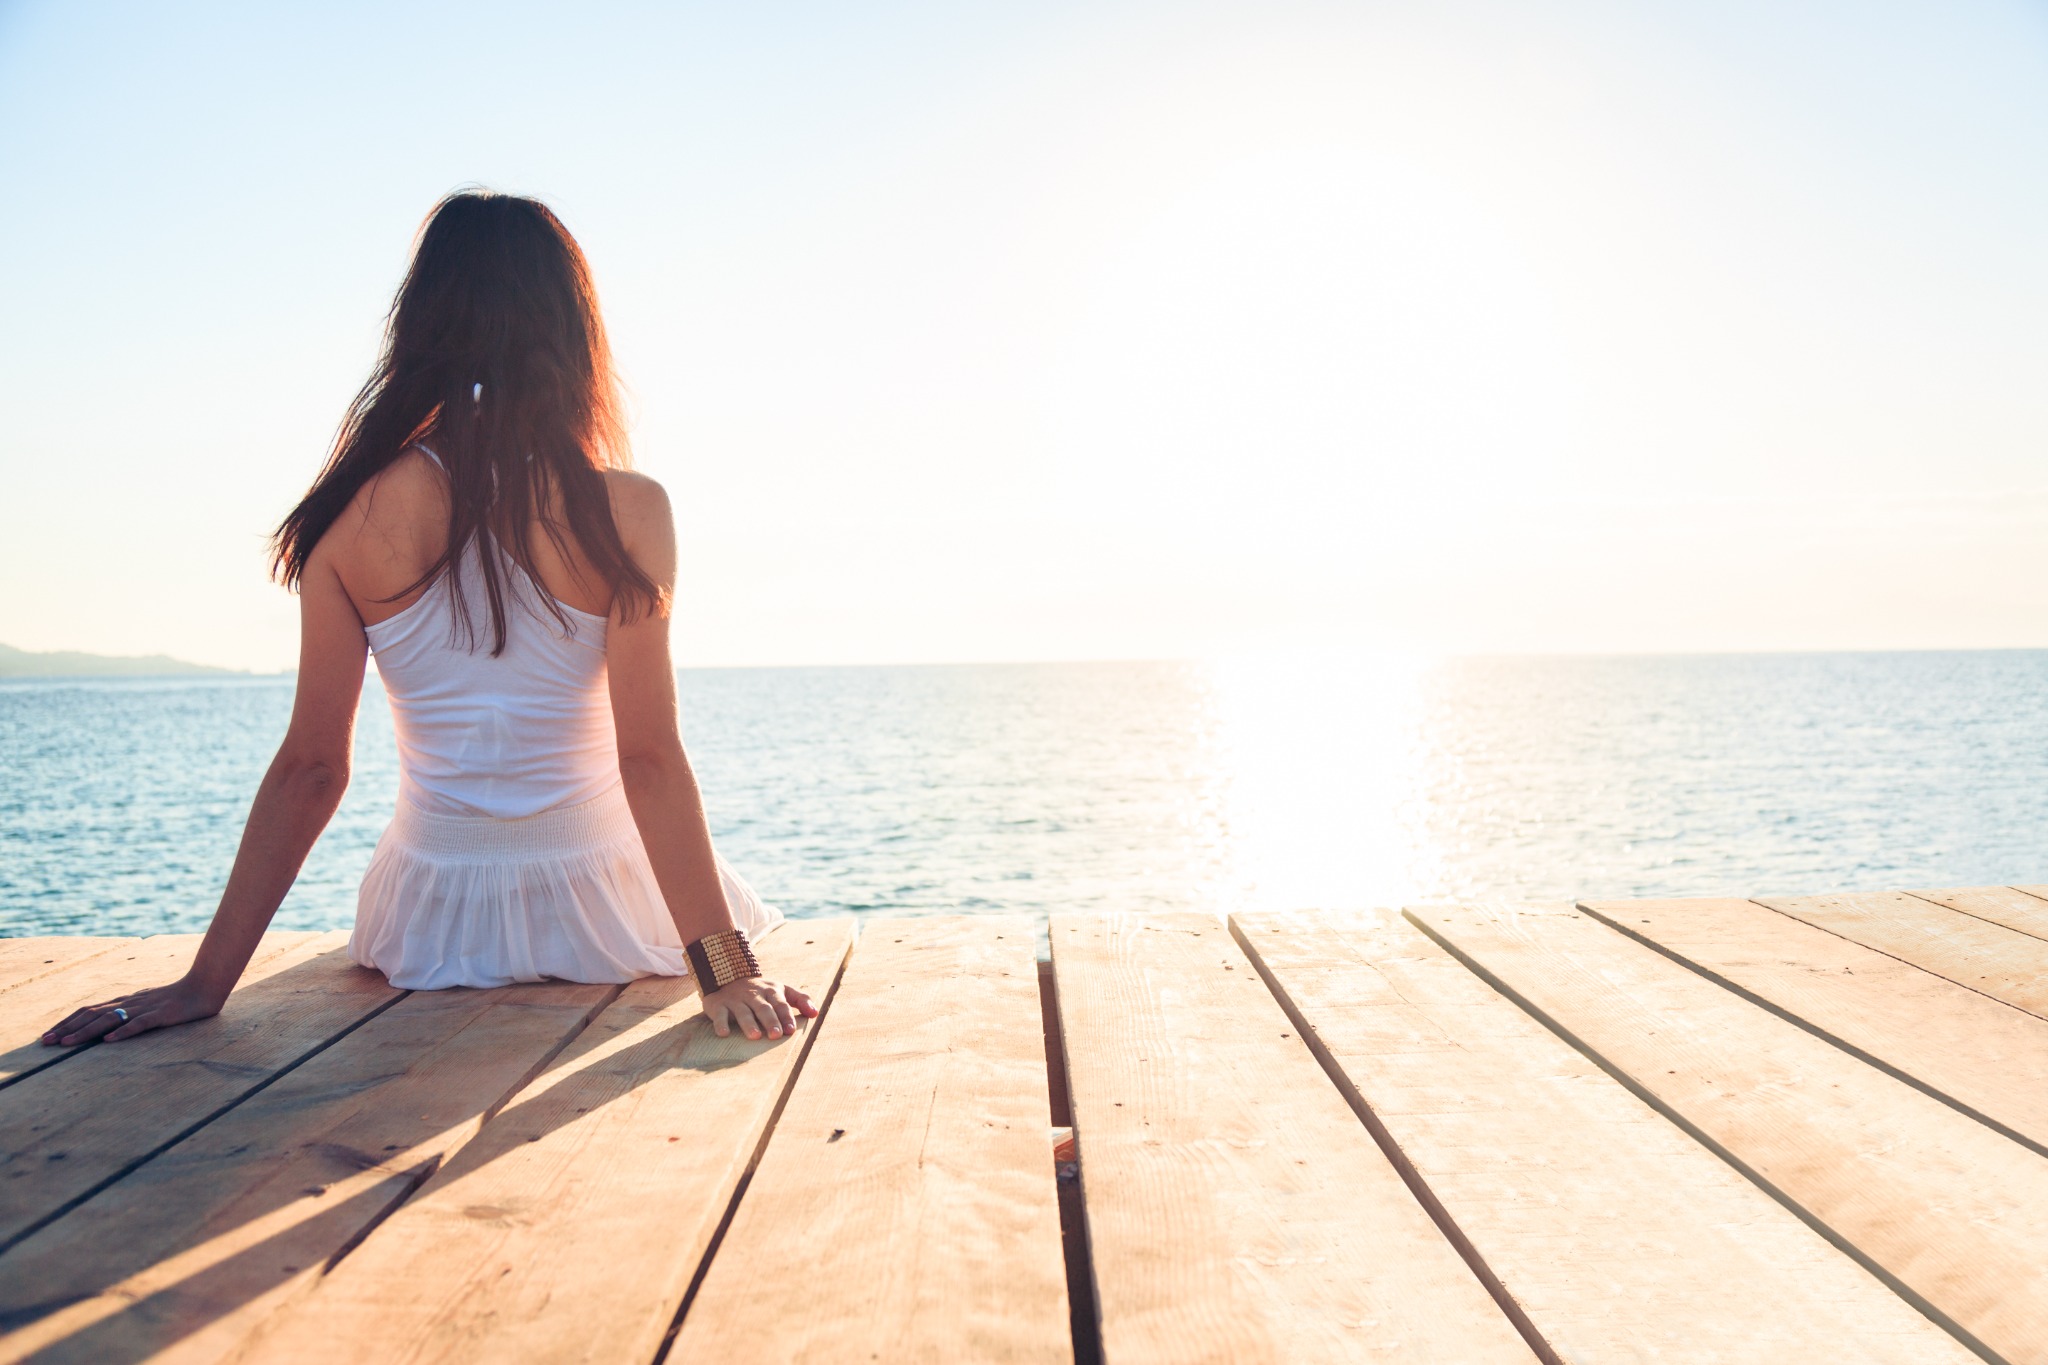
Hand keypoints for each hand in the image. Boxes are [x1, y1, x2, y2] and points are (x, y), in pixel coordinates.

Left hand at [41, 976, 228, 1047]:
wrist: (205, 985)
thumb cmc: (178, 998)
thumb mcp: (148, 1005)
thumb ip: (130, 1013)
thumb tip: (108, 1026)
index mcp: (125, 1001)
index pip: (88, 1010)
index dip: (66, 1022)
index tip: (47, 1036)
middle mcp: (129, 1002)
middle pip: (92, 1015)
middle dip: (66, 1029)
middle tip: (45, 1042)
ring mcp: (145, 1008)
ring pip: (109, 1019)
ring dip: (85, 1032)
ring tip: (66, 1044)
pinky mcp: (162, 1015)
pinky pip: (139, 1024)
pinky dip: (122, 1032)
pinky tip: (109, 1041)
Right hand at [701, 977, 816, 1041]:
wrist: (727, 976)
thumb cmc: (761, 991)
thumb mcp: (781, 990)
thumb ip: (799, 1000)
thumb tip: (815, 1014)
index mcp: (771, 991)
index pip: (780, 1004)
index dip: (786, 1016)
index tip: (791, 1030)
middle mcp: (753, 995)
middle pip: (763, 1008)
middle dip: (770, 1021)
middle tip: (776, 1035)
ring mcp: (735, 1000)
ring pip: (743, 1012)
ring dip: (749, 1024)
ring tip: (755, 1036)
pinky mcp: (719, 1005)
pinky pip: (719, 1014)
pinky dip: (720, 1023)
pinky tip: (723, 1033)